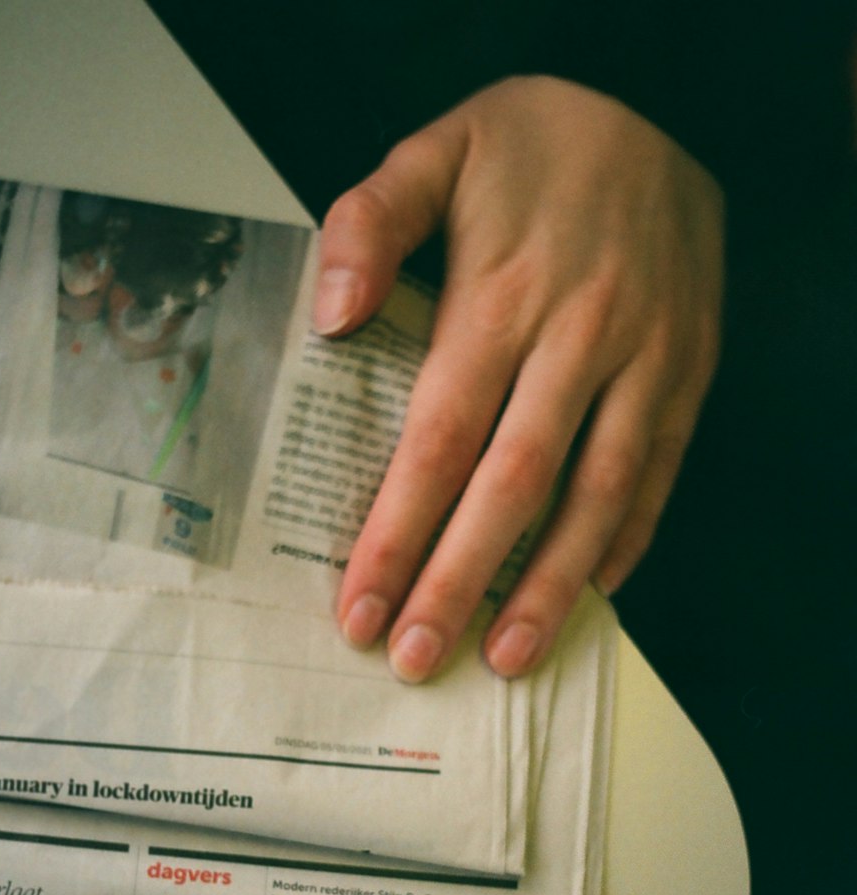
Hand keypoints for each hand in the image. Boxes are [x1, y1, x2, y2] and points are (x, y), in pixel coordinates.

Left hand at [315, 77, 723, 679]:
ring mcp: (645, 361)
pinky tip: (592, 596)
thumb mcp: (440, 148)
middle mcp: (580, 338)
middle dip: (460, 582)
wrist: (662, 109)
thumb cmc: (533, 146)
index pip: (439, 440)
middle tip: (416, 658)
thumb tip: (331, 314)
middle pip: (512, 486)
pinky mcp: (689, 372)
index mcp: (504, 295)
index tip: (359, 608)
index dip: (397, 533)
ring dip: (550, 587)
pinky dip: (628, 540)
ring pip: (597, 495)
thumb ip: (371, 221)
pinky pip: (660, 472)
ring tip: (504, 659)